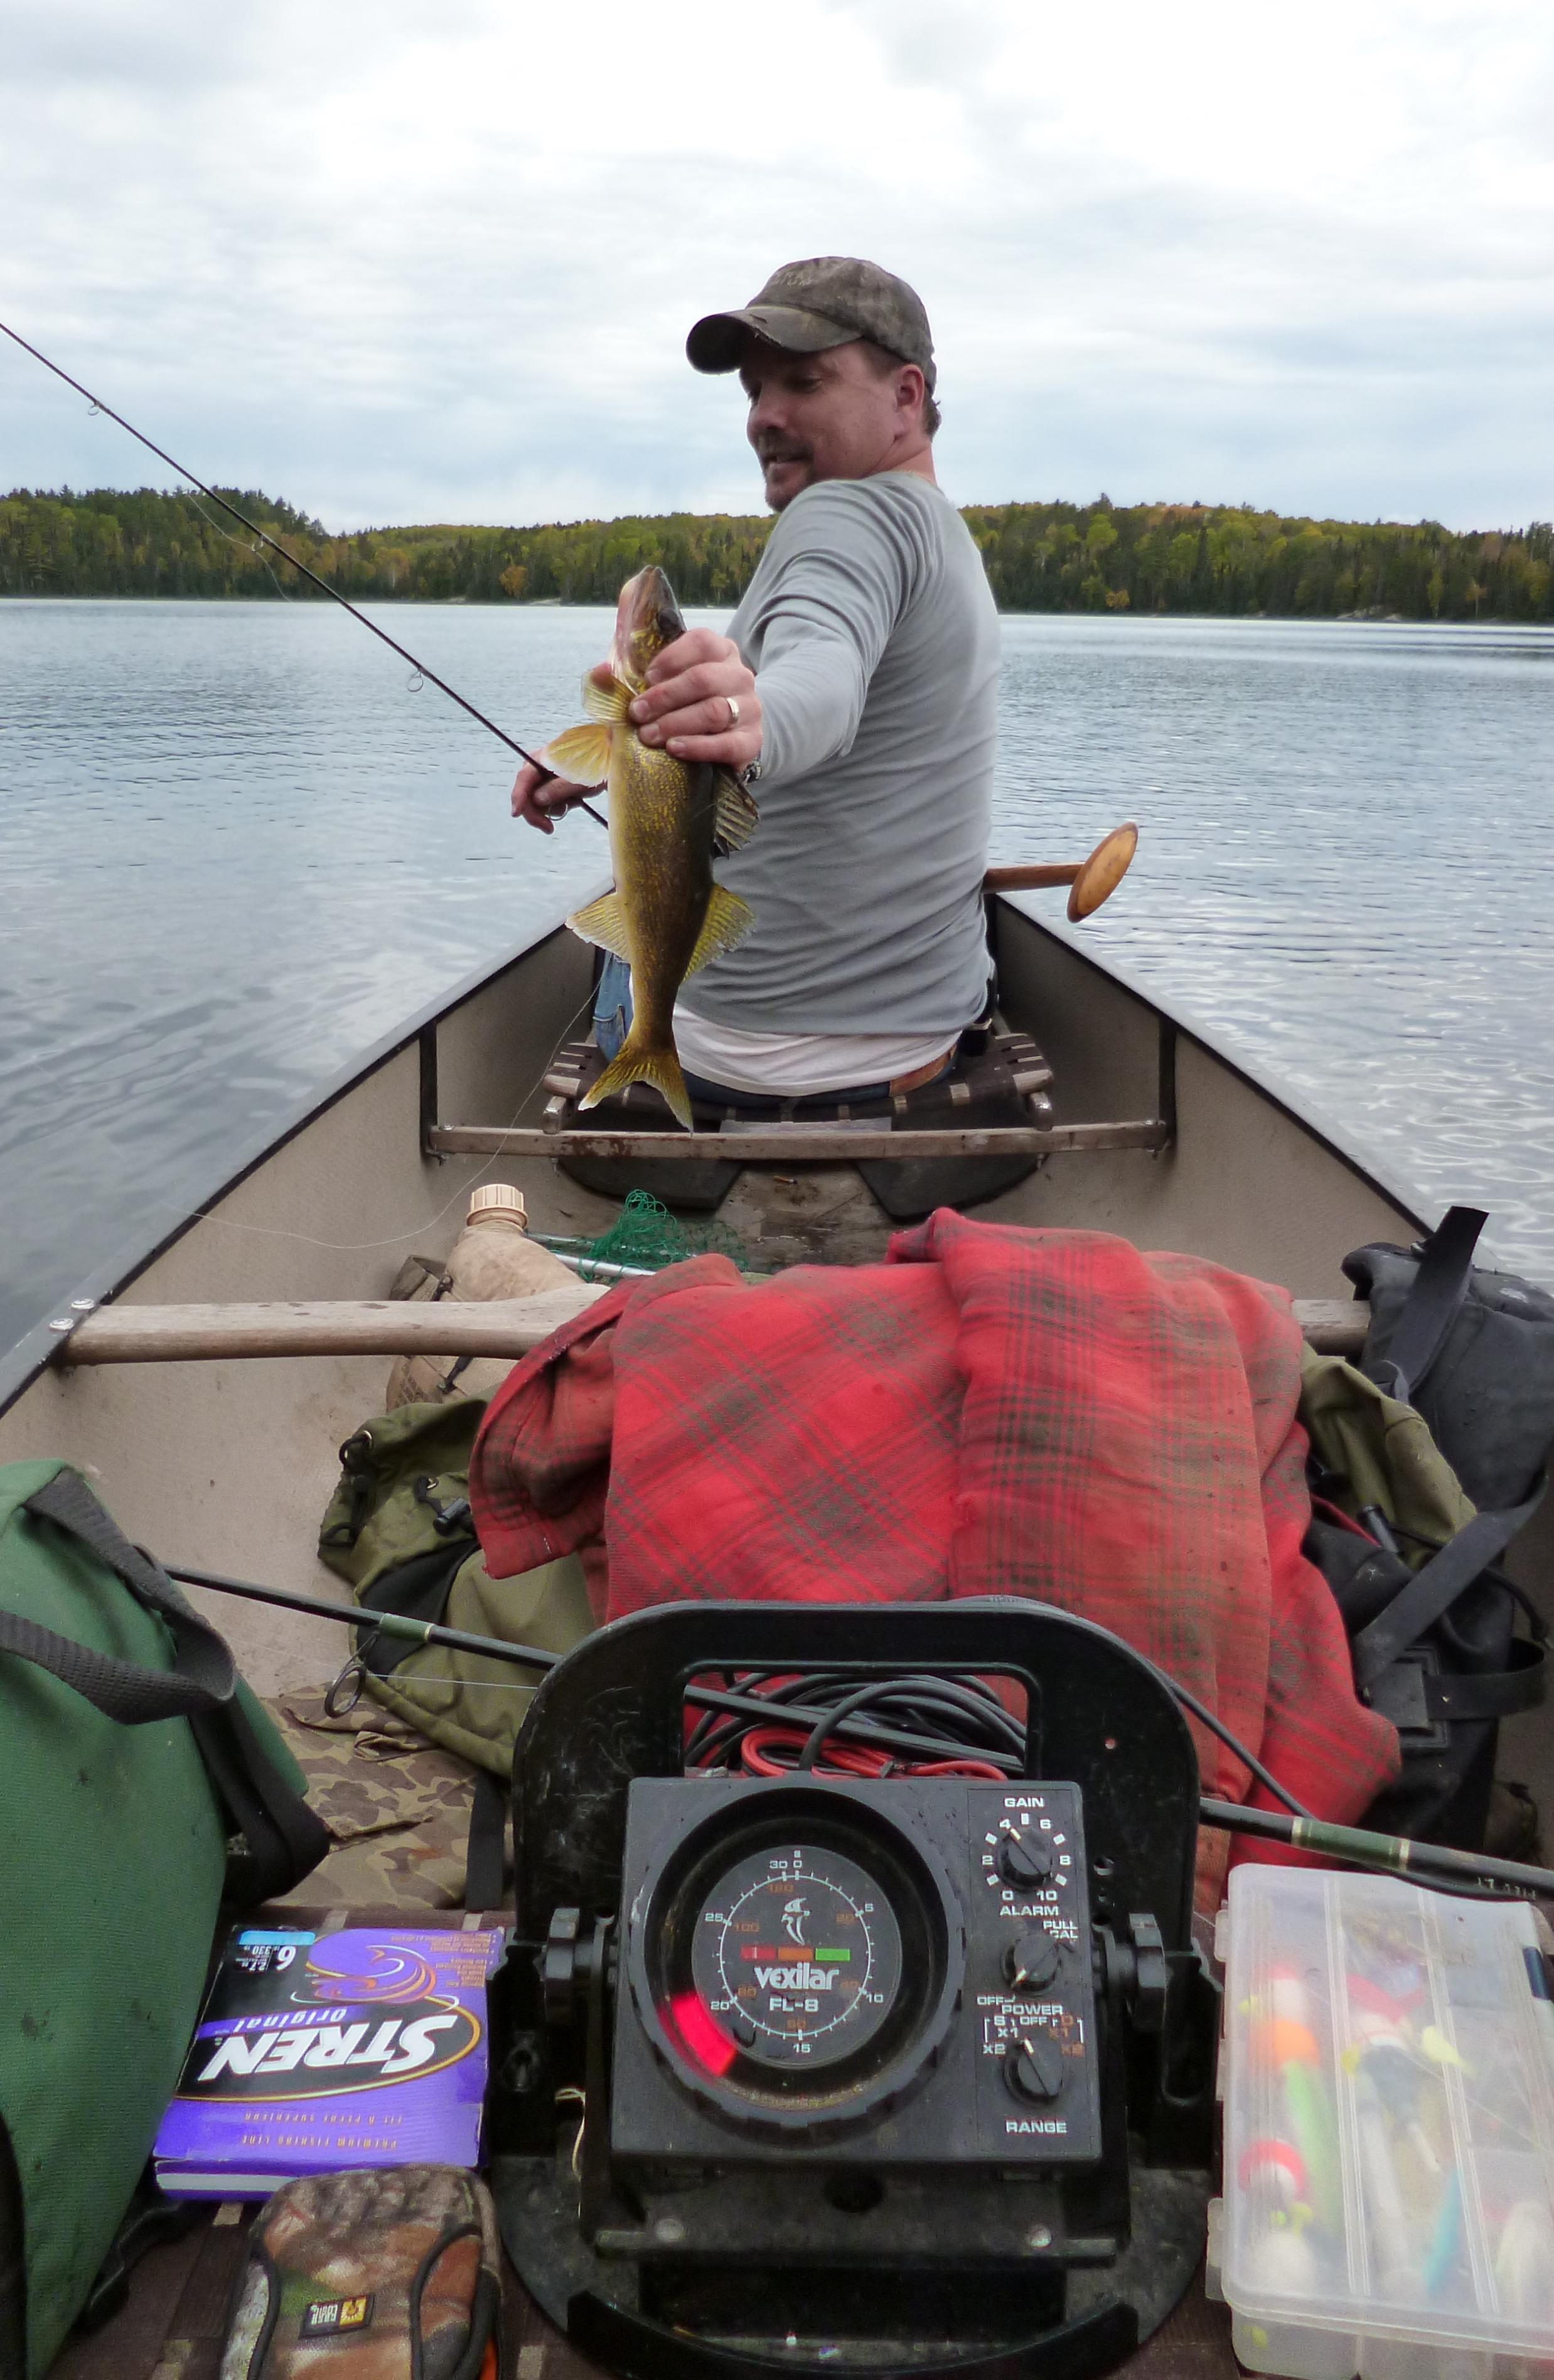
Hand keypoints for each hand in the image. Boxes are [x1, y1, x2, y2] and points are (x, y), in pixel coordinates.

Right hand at [511, 764, 592, 833]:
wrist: (611, 764)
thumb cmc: (597, 765)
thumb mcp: (579, 779)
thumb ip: (557, 788)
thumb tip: (537, 799)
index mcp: (543, 757)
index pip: (524, 777)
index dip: (518, 796)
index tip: (516, 813)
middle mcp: (540, 766)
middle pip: (526, 793)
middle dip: (536, 812)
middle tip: (548, 829)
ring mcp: (546, 776)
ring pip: (537, 801)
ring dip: (553, 808)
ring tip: (574, 801)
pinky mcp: (554, 785)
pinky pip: (549, 802)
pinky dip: (560, 805)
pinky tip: (575, 800)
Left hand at [628, 629, 761, 770]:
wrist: (731, 736)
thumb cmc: (690, 705)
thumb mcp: (665, 684)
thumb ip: (633, 674)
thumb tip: (599, 671)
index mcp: (721, 651)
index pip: (702, 642)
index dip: (670, 658)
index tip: (646, 678)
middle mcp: (739, 675)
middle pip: (702, 679)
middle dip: (664, 697)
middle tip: (637, 713)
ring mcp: (750, 708)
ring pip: (713, 711)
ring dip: (675, 723)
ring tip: (649, 736)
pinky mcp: (752, 740)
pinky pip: (727, 744)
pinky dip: (698, 747)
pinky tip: (675, 749)